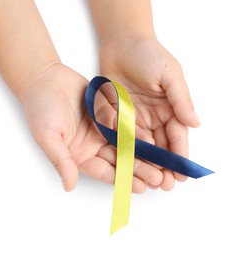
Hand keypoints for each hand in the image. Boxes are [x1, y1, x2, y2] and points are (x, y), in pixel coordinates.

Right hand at [19, 63, 147, 192]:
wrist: (44, 78)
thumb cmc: (40, 108)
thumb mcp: (47, 136)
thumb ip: (61, 160)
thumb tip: (68, 186)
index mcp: (78, 155)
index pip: (103, 171)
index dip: (121, 180)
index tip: (140, 187)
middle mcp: (92, 144)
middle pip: (118, 159)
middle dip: (138, 169)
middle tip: (158, 178)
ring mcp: (101, 129)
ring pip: (125, 143)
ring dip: (142, 153)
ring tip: (162, 162)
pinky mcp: (107, 113)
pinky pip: (125, 123)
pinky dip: (137, 131)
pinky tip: (153, 138)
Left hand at [98, 35, 199, 190]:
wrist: (122, 44)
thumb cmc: (149, 55)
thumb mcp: (170, 75)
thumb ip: (181, 100)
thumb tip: (195, 123)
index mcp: (170, 109)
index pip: (176, 137)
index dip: (179, 156)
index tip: (182, 175)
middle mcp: (153, 117)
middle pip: (159, 146)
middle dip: (162, 166)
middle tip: (164, 185)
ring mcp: (134, 118)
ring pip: (140, 146)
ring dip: (143, 164)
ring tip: (147, 181)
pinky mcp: (117, 116)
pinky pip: (120, 136)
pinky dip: (124, 151)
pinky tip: (127, 164)